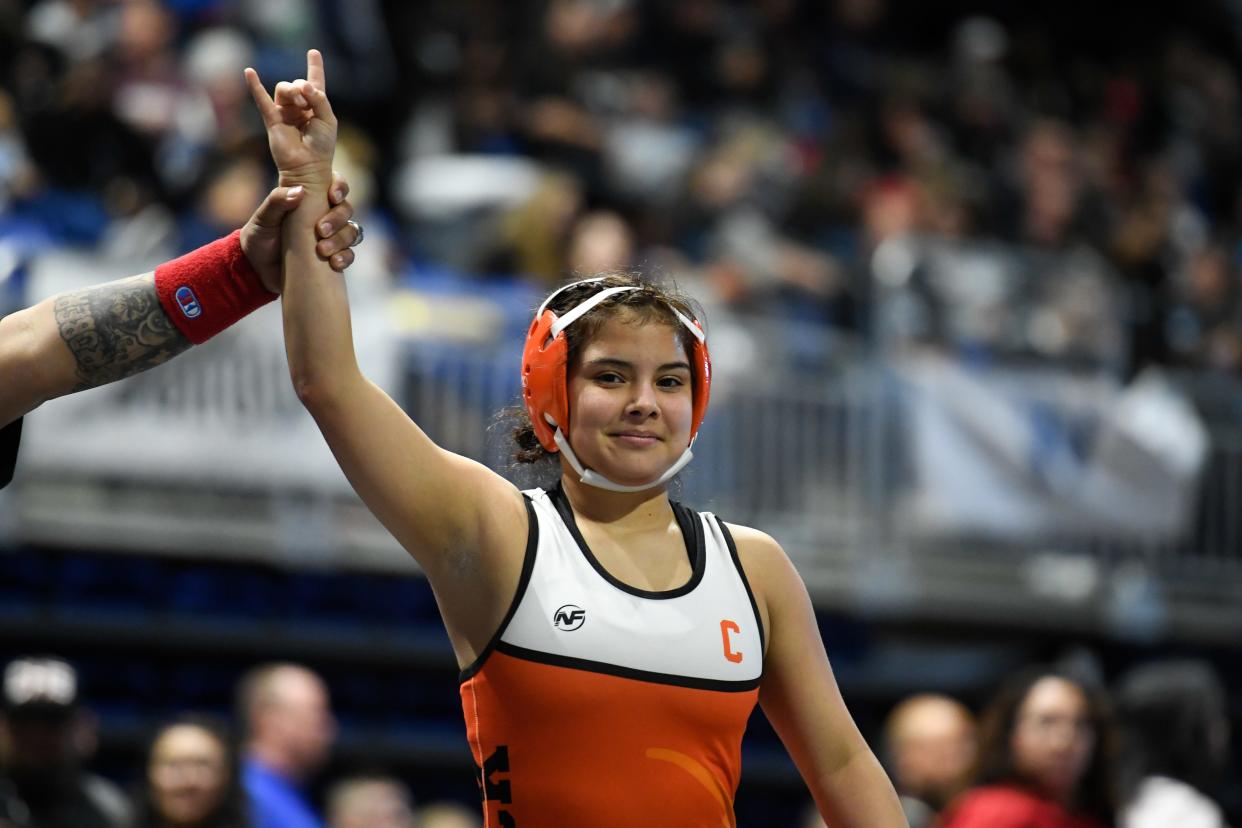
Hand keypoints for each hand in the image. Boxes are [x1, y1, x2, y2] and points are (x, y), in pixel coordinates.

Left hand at [240, 172, 361, 293]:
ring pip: (351, 231)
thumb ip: (276, 201)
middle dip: (337, 218)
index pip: (335, 186)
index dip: (340, 187)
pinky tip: (334, 263)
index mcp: (311, 199)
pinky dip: (345, 257)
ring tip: (323, 250)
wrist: (258, 268)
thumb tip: (300, 191)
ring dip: (341, 239)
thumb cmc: (260, 236)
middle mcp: (325, 215)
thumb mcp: (263, 218)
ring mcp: (331, 237)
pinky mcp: (333, 257)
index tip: (332, 196)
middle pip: (346, 209)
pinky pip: (349, 255)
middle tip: (320, 230)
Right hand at [245, 49, 336, 188]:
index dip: (315, 67)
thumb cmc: (322, 146)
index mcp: (316, 107)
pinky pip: (262, 99)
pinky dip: (255, 86)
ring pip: (283, 89)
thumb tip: (302, 85)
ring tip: (301, 104)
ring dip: (293, 91)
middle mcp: (299, 107)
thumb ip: (319, 99)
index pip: (314, 82)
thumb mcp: (328, 119)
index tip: (313, 52)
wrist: (309, 166)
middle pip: (296, 84)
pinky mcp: (272, 120)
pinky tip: (249, 72)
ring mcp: (284, 113)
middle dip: (303, 89)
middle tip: (308, 103)